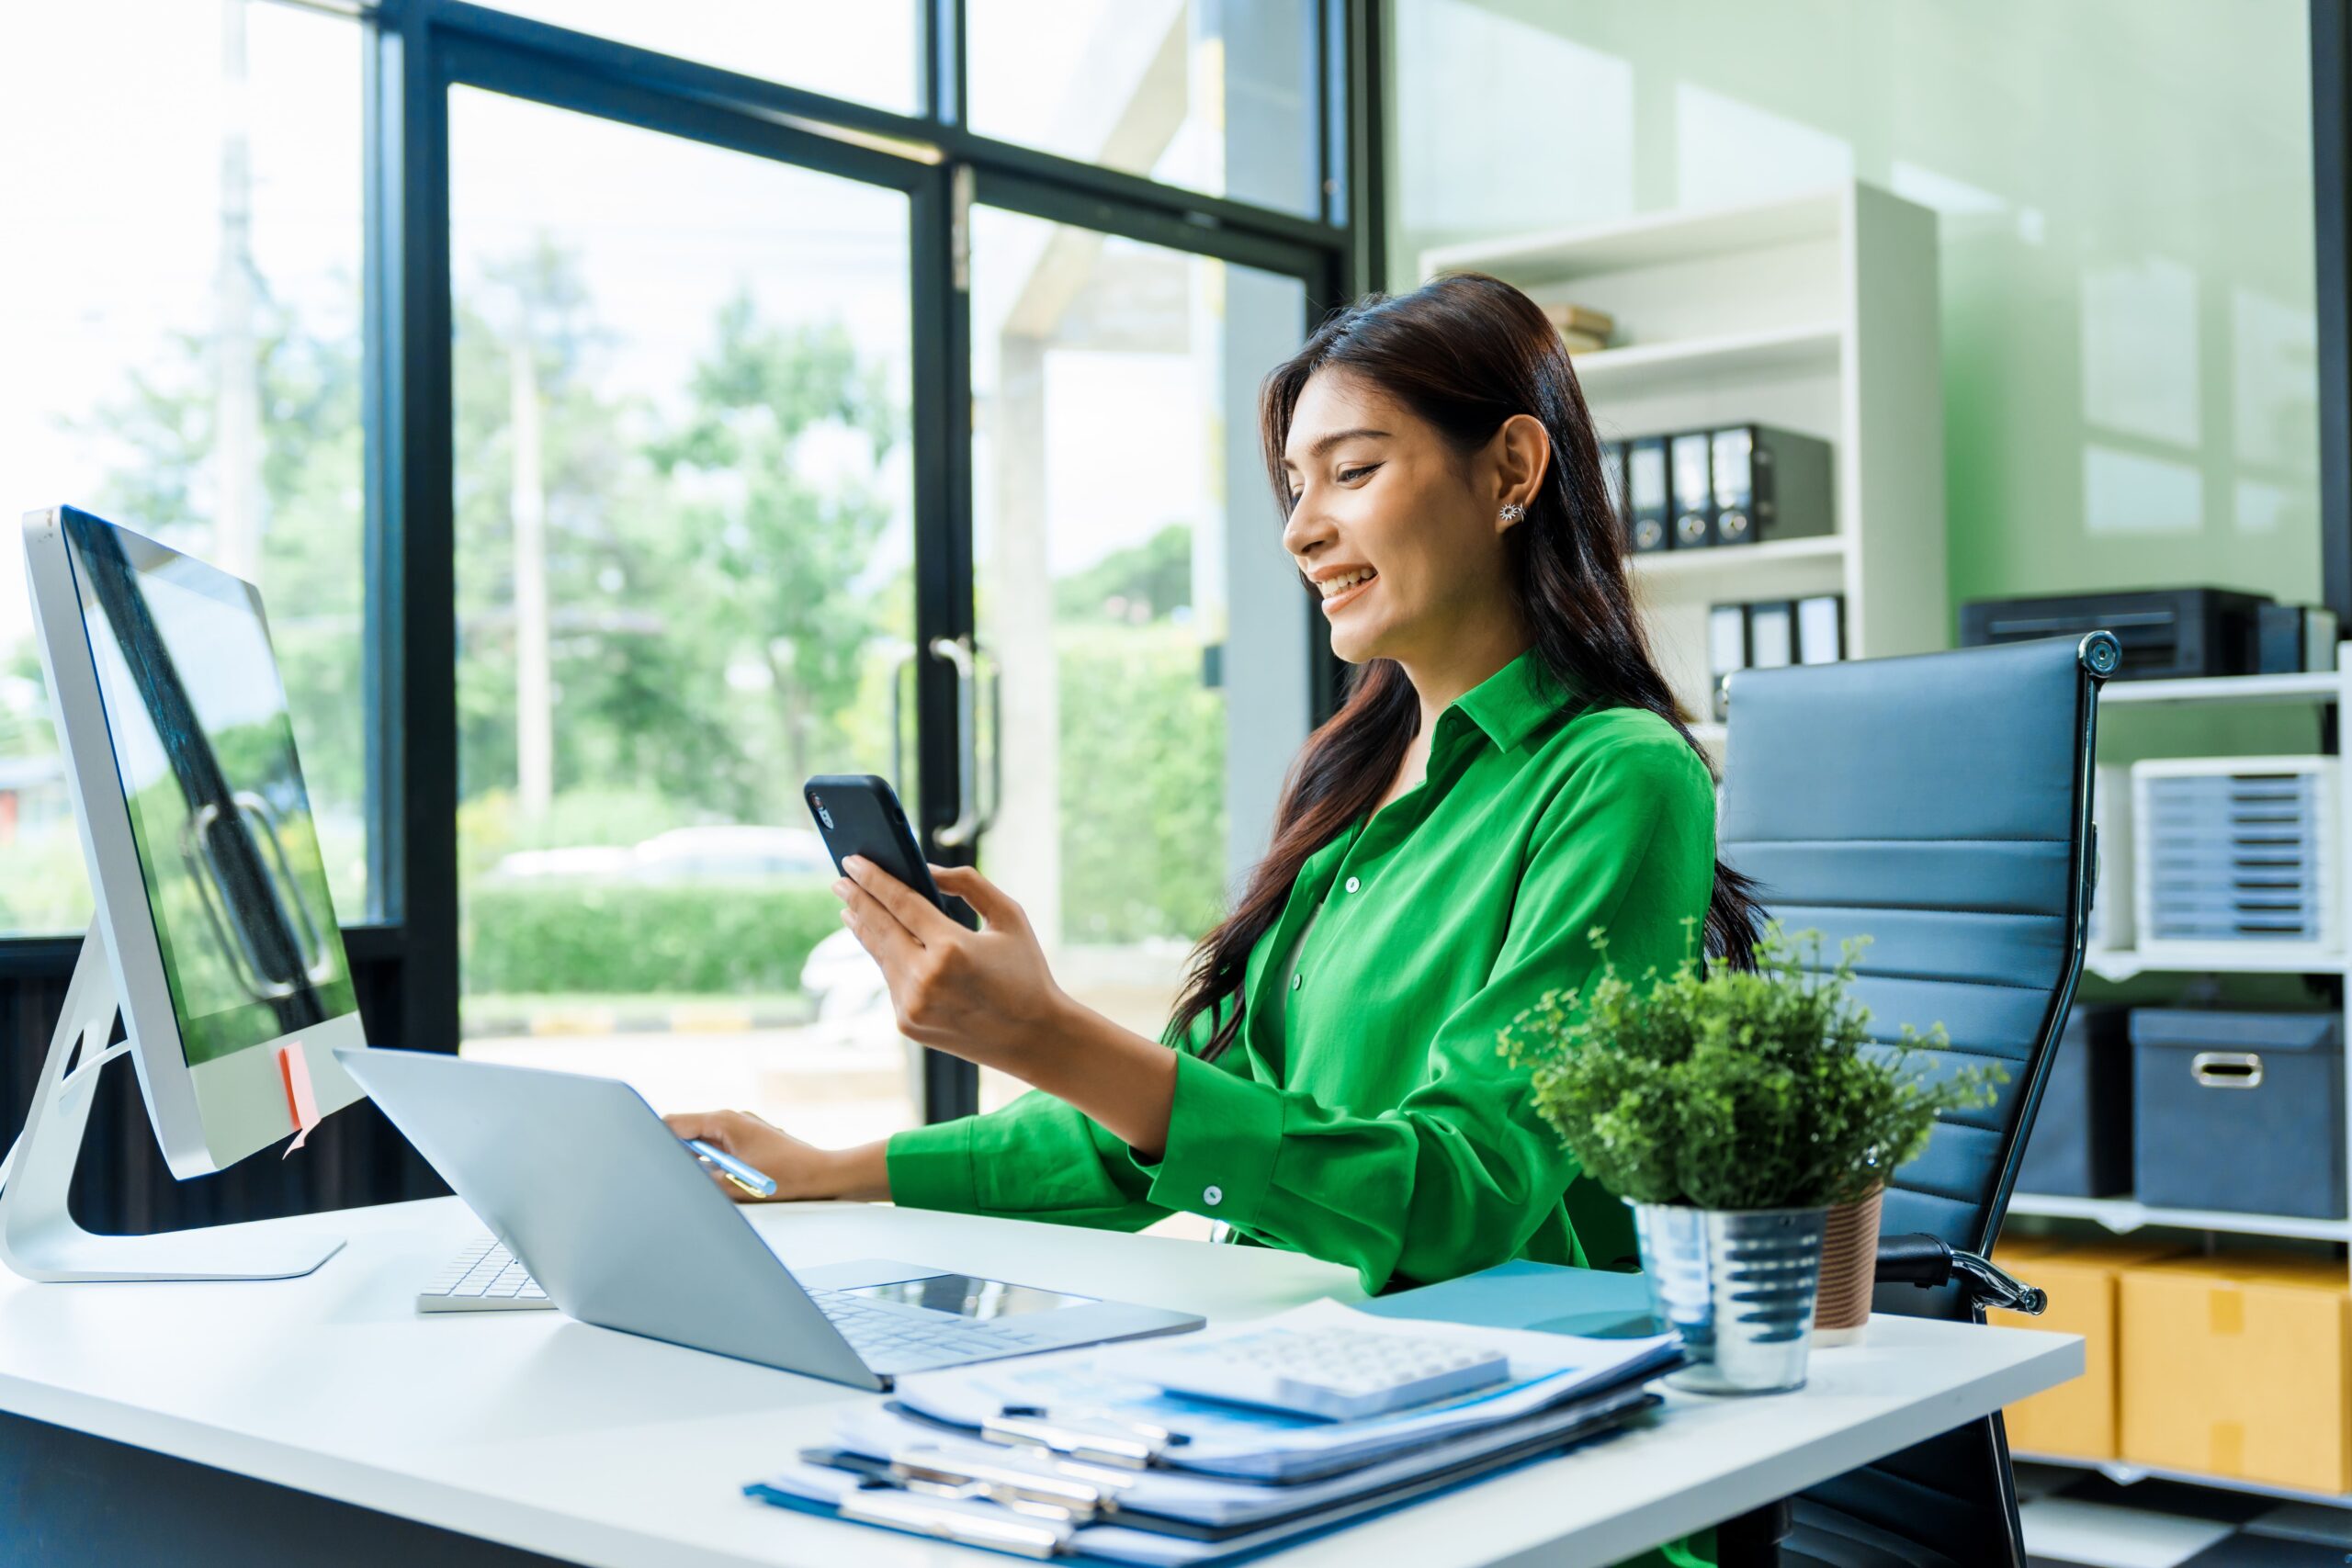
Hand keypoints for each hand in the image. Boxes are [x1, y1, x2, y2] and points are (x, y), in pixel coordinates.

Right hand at [662, 1109, 878, 1201]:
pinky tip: (709, 1181)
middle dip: (671, 1153)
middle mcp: (730, 1118)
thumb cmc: (787, 1177)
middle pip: (685, 1132)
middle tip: (655, 1175)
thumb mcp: (735, 1184)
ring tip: (682, 1180)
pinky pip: (718, 1148)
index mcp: (723, 1120)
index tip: (635, 1155)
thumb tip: (676, 1181)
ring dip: (692, 1161)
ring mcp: (740, 1128)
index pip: (673, 1124)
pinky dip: (708, 1163)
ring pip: (701, 1142)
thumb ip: (700, 1180)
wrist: (825, 1174)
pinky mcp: (749, 1140)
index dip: (652, 1139)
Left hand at [833, 858, 1068, 1074]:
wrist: (1034, 1038)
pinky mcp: (907, 1024)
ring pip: (880, 955)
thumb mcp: (1009, 916)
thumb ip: (967, 884)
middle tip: (839, 879)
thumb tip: (925, 870)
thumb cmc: (1026, 971)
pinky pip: (891, 980)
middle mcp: (925, 978)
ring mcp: (912, 1005)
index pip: (900, 902)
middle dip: (856, 899)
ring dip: (864, 928)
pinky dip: (886, 957)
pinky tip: (879, 941)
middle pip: (879, 927)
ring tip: (850, 907)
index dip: (872, 878)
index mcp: (952, 948)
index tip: (851, 861)